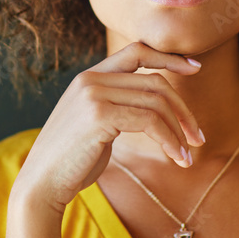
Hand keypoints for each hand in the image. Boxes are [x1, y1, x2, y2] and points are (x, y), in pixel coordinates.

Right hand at [11, 41, 204, 214]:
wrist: (40, 185)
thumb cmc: (72, 162)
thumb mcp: (95, 124)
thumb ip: (117, 106)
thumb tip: (153, 107)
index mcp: (90, 76)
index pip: (136, 51)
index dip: (168, 57)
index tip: (195, 67)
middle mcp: (91, 79)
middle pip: (154, 82)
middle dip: (182, 109)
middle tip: (198, 137)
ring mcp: (94, 94)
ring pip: (156, 103)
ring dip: (179, 131)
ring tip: (188, 155)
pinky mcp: (99, 115)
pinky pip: (150, 122)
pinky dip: (170, 141)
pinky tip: (177, 158)